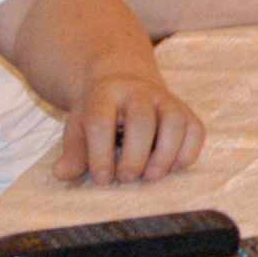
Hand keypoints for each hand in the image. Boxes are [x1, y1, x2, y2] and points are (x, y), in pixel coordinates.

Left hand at [53, 73, 205, 185]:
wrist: (122, 78)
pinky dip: (188, 151)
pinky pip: (195, 128)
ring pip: (174, 120)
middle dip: (135, 155)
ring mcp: (164, 98)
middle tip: (126, 178)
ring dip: (166, 154)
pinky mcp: (185, 109)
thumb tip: (62, 173)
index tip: (102, 178)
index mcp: (104, 94)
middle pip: (141, 118)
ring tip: (152, 176)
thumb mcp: (78, 125)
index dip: (100, 153)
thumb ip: (73, 150)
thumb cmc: (98, 110)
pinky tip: (173, 168)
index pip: (101, 121)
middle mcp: (137, 92)